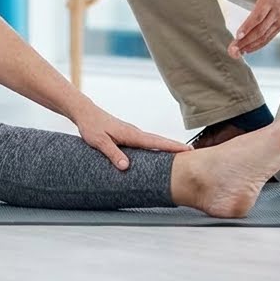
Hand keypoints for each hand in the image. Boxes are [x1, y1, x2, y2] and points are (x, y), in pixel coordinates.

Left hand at [73, 101, 190, 170]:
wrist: (85, 113)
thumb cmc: (92, 127)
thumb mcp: (99, 142)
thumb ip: (112, 153)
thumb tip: (126, 167)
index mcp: (131, 134)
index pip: (156, 142)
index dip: (172, 147)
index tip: (188, 151)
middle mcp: (135, 133)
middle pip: (160, 141)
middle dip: (176, 147)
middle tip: (193, 155)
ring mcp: (133, 134)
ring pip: (154, 142)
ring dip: (167, 147)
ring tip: (182, 157)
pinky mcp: (129, 136)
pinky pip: (146, 143)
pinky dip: (157, 147)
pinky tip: (159, 155)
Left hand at [228, 0, 279, 58]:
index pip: (258, 15)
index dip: (248, 26)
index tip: (238, 35)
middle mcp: (276, 12)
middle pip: (260, 29)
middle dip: (245, 41)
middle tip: (232, 49)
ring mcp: (279, 20)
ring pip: (264, 36)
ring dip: (250, 46)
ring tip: (236, 53)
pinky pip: (268, 37)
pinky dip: (258, 45)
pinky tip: (247, 50)